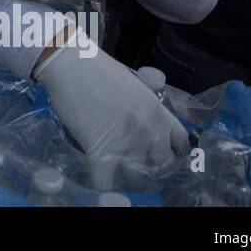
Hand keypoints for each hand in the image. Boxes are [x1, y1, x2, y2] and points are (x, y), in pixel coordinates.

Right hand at [35, 39, 188, 188]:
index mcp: (159, 113)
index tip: (162, 156)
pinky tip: (100, 182)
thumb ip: (147, 110)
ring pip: (136, 177)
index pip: (180, 144)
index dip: (173, 153)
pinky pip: (106, 181)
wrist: (70, 63)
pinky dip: (103, 187)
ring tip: (119, 175)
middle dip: (152, 170)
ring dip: (128, 179)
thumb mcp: (135, 87)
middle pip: (161, 166)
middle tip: (139, 169)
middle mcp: (149, 131)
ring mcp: (125, 143)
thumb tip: (147, 127)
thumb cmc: (99, 69)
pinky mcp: (99, 150)